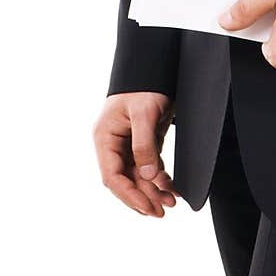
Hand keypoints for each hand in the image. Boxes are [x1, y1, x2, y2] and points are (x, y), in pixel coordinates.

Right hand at [93, 92, 177, 217]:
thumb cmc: (145, 85)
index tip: (147, 207)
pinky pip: (148, 166)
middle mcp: (113, 144)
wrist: (155, 64)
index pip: (112, 176)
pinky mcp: (142, 142)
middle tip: (162, 211)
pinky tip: (171, 188)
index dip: (129, 195)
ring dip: (153, 190)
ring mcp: (127, 144)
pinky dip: (159, 178)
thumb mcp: (144, 114)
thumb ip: (144, 146)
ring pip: (138, 176)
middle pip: (125, 180)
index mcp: (105, 138)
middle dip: (144, 197)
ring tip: (171, 203)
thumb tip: (147, 177)